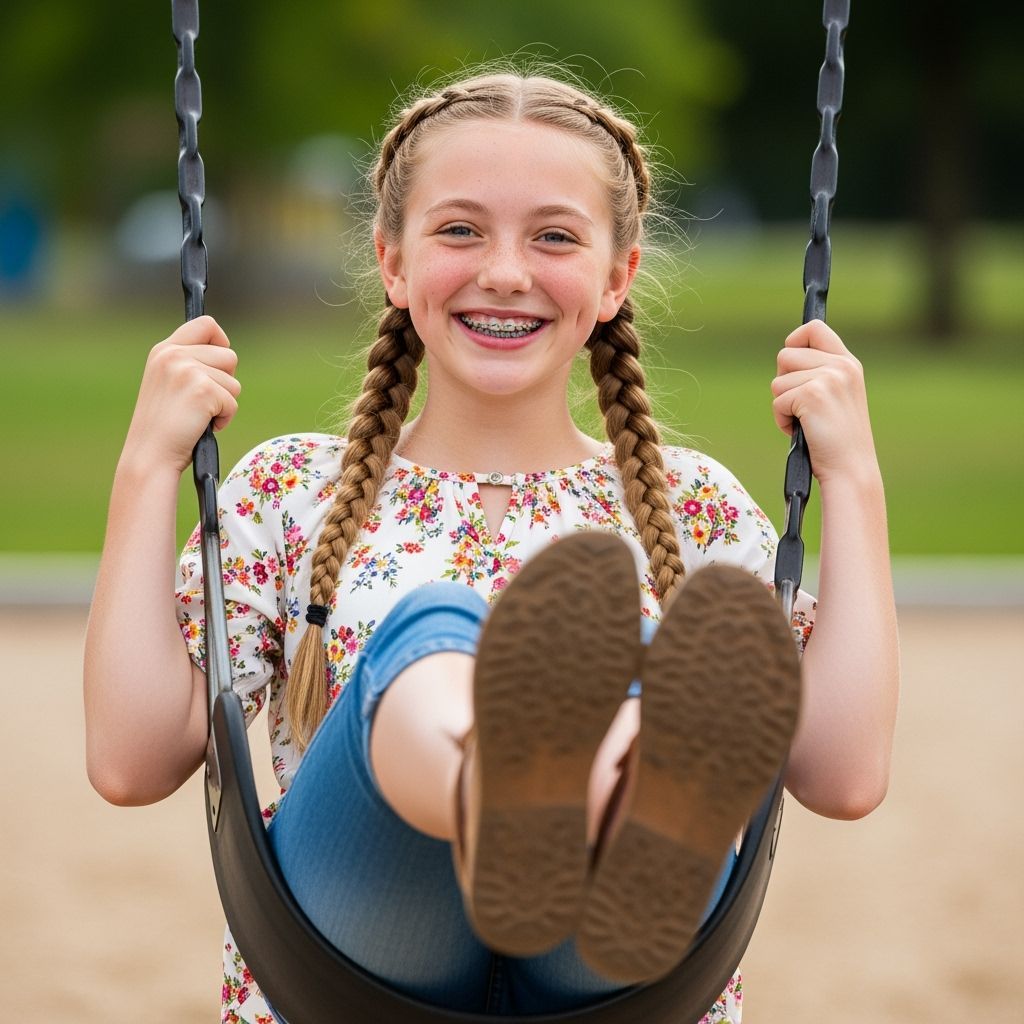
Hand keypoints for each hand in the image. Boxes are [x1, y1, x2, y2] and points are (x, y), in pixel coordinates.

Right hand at [122, 316, 240, 473]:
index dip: (221, 341)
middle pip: (229, 355)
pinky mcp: (203, 390)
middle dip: (226, 382)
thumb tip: (226, 355)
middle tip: (204, 402)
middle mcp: (173, 355)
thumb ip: (189, 365)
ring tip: (199, 416)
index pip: (205, 324)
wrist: (150, 456)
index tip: (221, 363)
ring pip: (234, 382)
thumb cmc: (164, 428)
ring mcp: (187, 370)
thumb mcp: (169, 384)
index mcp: (163, 351)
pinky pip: (233, 402)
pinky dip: (225, 418)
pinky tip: (202, 426)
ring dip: (224, 403)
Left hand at [771, 320, 878, 485]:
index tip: (790, 364)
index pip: (814, 328)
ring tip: (805, 422)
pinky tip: (801, 431)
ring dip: (783, 404)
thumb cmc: (836, 440)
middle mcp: (841, 365)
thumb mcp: (836, 396)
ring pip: (778, 380)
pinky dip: (782, 420)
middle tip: (801, 406)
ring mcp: (828, 378)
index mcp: (848, 363)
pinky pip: (777, 401)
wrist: (850, 469)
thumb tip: (786, 356)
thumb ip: (819, 373)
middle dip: (784, 382)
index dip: (794, 340)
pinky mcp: (813, 395)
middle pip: (786, 354)